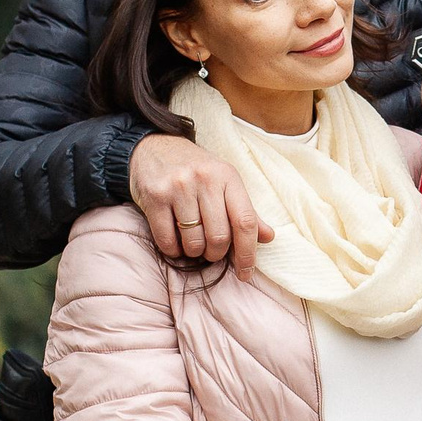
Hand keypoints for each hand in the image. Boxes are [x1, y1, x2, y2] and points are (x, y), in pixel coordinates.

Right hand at [130, 134, 272, 273]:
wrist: (153, 147)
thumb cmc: (195, 170)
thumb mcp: (224, 182)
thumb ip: (244, 211)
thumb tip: (268, 237)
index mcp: (228, 176)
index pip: (245, 221)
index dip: (247, 253)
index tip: (245, 273)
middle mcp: (205, 178)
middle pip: (219, 237)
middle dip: (216, 254)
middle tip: (211, 251)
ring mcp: (178, 186)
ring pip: (193, 241)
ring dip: (194, 252)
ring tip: (192, 243)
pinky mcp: (155, 196)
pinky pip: (167, 240)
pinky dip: (173, 250)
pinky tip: (175, 241)